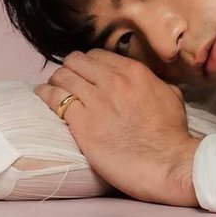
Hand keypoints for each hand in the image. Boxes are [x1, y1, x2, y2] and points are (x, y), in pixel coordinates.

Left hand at [34, 49, 202, 206]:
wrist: (168, 162)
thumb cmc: (172, 134)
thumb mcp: (170, 95)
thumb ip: (154, 82)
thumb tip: (147, 81)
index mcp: (133, 71)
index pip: (97, 54)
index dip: (87, 62)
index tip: (83, 72)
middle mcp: (112, 80)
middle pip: (76, 61)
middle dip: (69, 68)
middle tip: (66, 79)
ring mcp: (96, 100)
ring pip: (63, 76)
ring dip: (55, 81)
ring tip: (51, 88)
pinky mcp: (82, 124)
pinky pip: (55, 99)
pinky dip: (46, 95)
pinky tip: (43, 96)